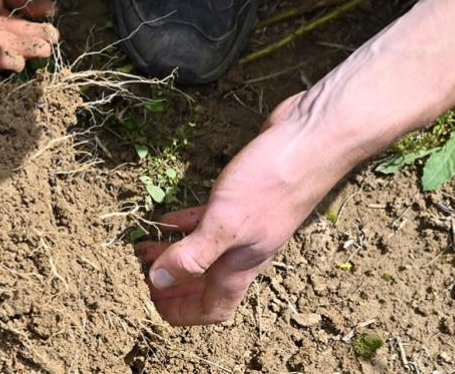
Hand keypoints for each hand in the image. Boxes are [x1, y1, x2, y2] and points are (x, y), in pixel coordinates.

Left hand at [137, 95, 353, 324]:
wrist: (311, 140)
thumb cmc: (271, 184)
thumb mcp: (225, 224)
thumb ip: (193, 255)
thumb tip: (159, 282)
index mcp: (241, 266)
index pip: (214, 307)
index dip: (184, 314)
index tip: (156, 308)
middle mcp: (243, 250)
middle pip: (205, 283)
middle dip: (174, 286)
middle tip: (143, 280)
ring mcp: (244, 223)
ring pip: (204, 250)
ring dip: (175, 253)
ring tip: (145, 249)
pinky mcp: (242, 196)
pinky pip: (208, 220)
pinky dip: (186, 224)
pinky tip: (168, 218)